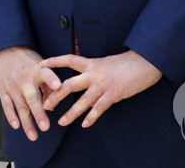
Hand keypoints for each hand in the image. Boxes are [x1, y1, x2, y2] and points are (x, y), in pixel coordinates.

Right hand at [0, 46, 61, 140]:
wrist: (5, 49)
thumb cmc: (27, 60)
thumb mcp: (40, 64)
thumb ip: (48, 83)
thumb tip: (55, 103)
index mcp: (37, 70)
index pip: (46, 74)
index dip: (51, 80)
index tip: (58, 85)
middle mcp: (24, 79)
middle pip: (32, 98)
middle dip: (39, 114)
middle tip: (45, 127)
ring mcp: (12, 86)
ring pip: (20, 106)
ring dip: (27, 122)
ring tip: (34, 136)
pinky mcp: (3, 90)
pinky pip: (7, 105)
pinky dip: (11, 116)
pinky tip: (16, 126)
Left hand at [39, 50, 161, 128]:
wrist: (143, 63)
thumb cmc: (125, 63)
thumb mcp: (105, 63)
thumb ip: (93, 70)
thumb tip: (83, 76)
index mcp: (91, 63)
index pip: (68, 60)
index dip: (54, 62)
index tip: (41, 65)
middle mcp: (94, 74)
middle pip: (70, 84)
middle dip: (56, 95)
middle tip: (45, 105)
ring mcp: (103, 85)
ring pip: (83, 100)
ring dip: (71, 113)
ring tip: (61, 122)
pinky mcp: (113, 94)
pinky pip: (99, 108)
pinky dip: (92, 117)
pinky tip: (85, 124)